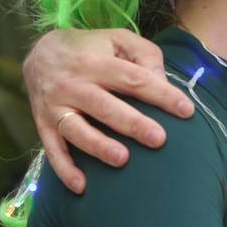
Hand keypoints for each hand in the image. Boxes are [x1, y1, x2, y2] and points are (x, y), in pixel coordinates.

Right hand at [24, 28, 193, 193]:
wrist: (41, 52)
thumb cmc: (93, 49)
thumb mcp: (119, 39)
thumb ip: (144, 55)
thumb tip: (162, 82)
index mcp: (95, 61)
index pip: (133, 78)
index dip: (160, 94)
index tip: (186, 110)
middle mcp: (72, 84)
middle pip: (104, 106)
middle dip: (132, 123)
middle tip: (158, 139)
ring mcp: (55, 106)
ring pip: (76, 129)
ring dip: (98, 146)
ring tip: (122, 159)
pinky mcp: (43, 124)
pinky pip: (52, 149)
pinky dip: (64, 169)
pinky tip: (81, 186)